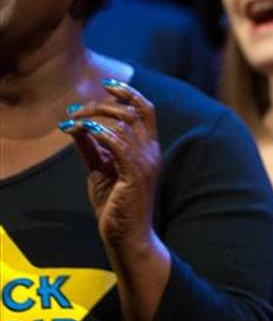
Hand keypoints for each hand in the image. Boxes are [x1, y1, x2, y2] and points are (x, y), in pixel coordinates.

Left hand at [59, 78, 161, 249]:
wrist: (126, 235)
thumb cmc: (116, 206)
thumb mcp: (100, 171)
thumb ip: (92, 148)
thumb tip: (78, 126)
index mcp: (148, 149)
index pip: (146, 110)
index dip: (129, 93)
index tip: (107, 85)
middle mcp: (151, 151)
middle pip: (134, 111)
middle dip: (103, 104)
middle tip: (77, 110)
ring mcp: (146, 162)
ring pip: (124, 123)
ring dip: (94, 116)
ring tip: (73, 120)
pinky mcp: (136, 173)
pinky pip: (118, 143)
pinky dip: (99, 131)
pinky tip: (81, 130)